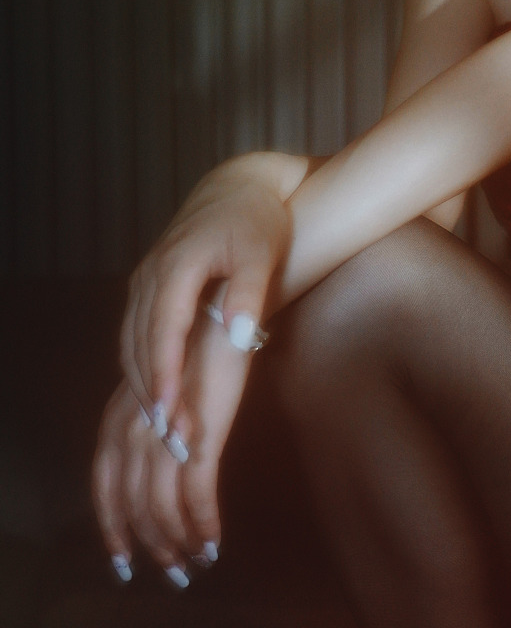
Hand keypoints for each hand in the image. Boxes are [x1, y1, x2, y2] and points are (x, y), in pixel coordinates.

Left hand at [92, 302, 257, 581]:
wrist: (225, 314)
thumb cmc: (198, 352)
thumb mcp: (161, 390)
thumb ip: (152, 427)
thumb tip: (160, 464)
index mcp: (118, 416)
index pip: (104, 483)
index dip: (111, 526)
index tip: (123, 562)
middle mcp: (132, 427)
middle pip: (131, 502)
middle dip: (150, 544)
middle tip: (173, 574)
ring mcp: (163, 432)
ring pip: (160, 504)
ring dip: (179, 540)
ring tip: (196, 562)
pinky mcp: (200, 433)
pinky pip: (196, 492)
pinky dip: (203, 523)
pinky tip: (214, 543)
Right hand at [119, 159, 292, 429]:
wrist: (237, 189)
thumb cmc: (257, 222)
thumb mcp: (261, 254)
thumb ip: (249, 295)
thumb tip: (239, 337)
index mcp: (177, 265)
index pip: (164, 329)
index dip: (164, 373)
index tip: (168, 412)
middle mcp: (150, 275)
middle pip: (141, 343)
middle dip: (152, 393)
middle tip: (169, 439)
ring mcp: (143, 281)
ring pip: (132, 343)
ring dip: (143, 386)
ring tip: (162, 431)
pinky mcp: (146, 289)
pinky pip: (135, 336)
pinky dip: (142, 369)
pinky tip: (156, 400)